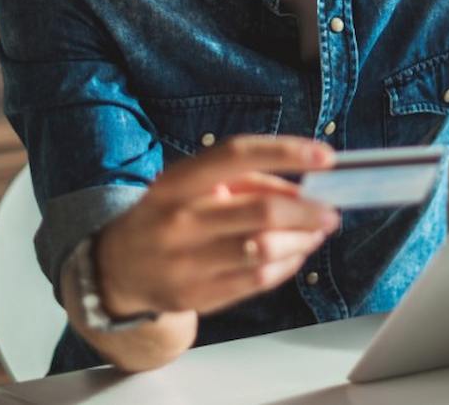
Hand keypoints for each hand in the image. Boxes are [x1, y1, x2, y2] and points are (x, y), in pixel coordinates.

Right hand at [94, 135, 341, 316]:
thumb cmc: (169, 215)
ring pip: (265, 250)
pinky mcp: (198, 294)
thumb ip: (245, 182)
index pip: (236, 156)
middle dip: (307, 211)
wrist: (118, 267)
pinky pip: (258, 280)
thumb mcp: (193, 185)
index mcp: (177, 182)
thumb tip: (303, 190)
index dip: (284, 152)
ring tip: (315, 233)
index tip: (325, 156)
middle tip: (330, 211)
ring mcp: (187, 262)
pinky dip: (287, 265)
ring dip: (302, 241)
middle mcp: (180, 220)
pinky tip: (294, 255)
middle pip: (260, 211)